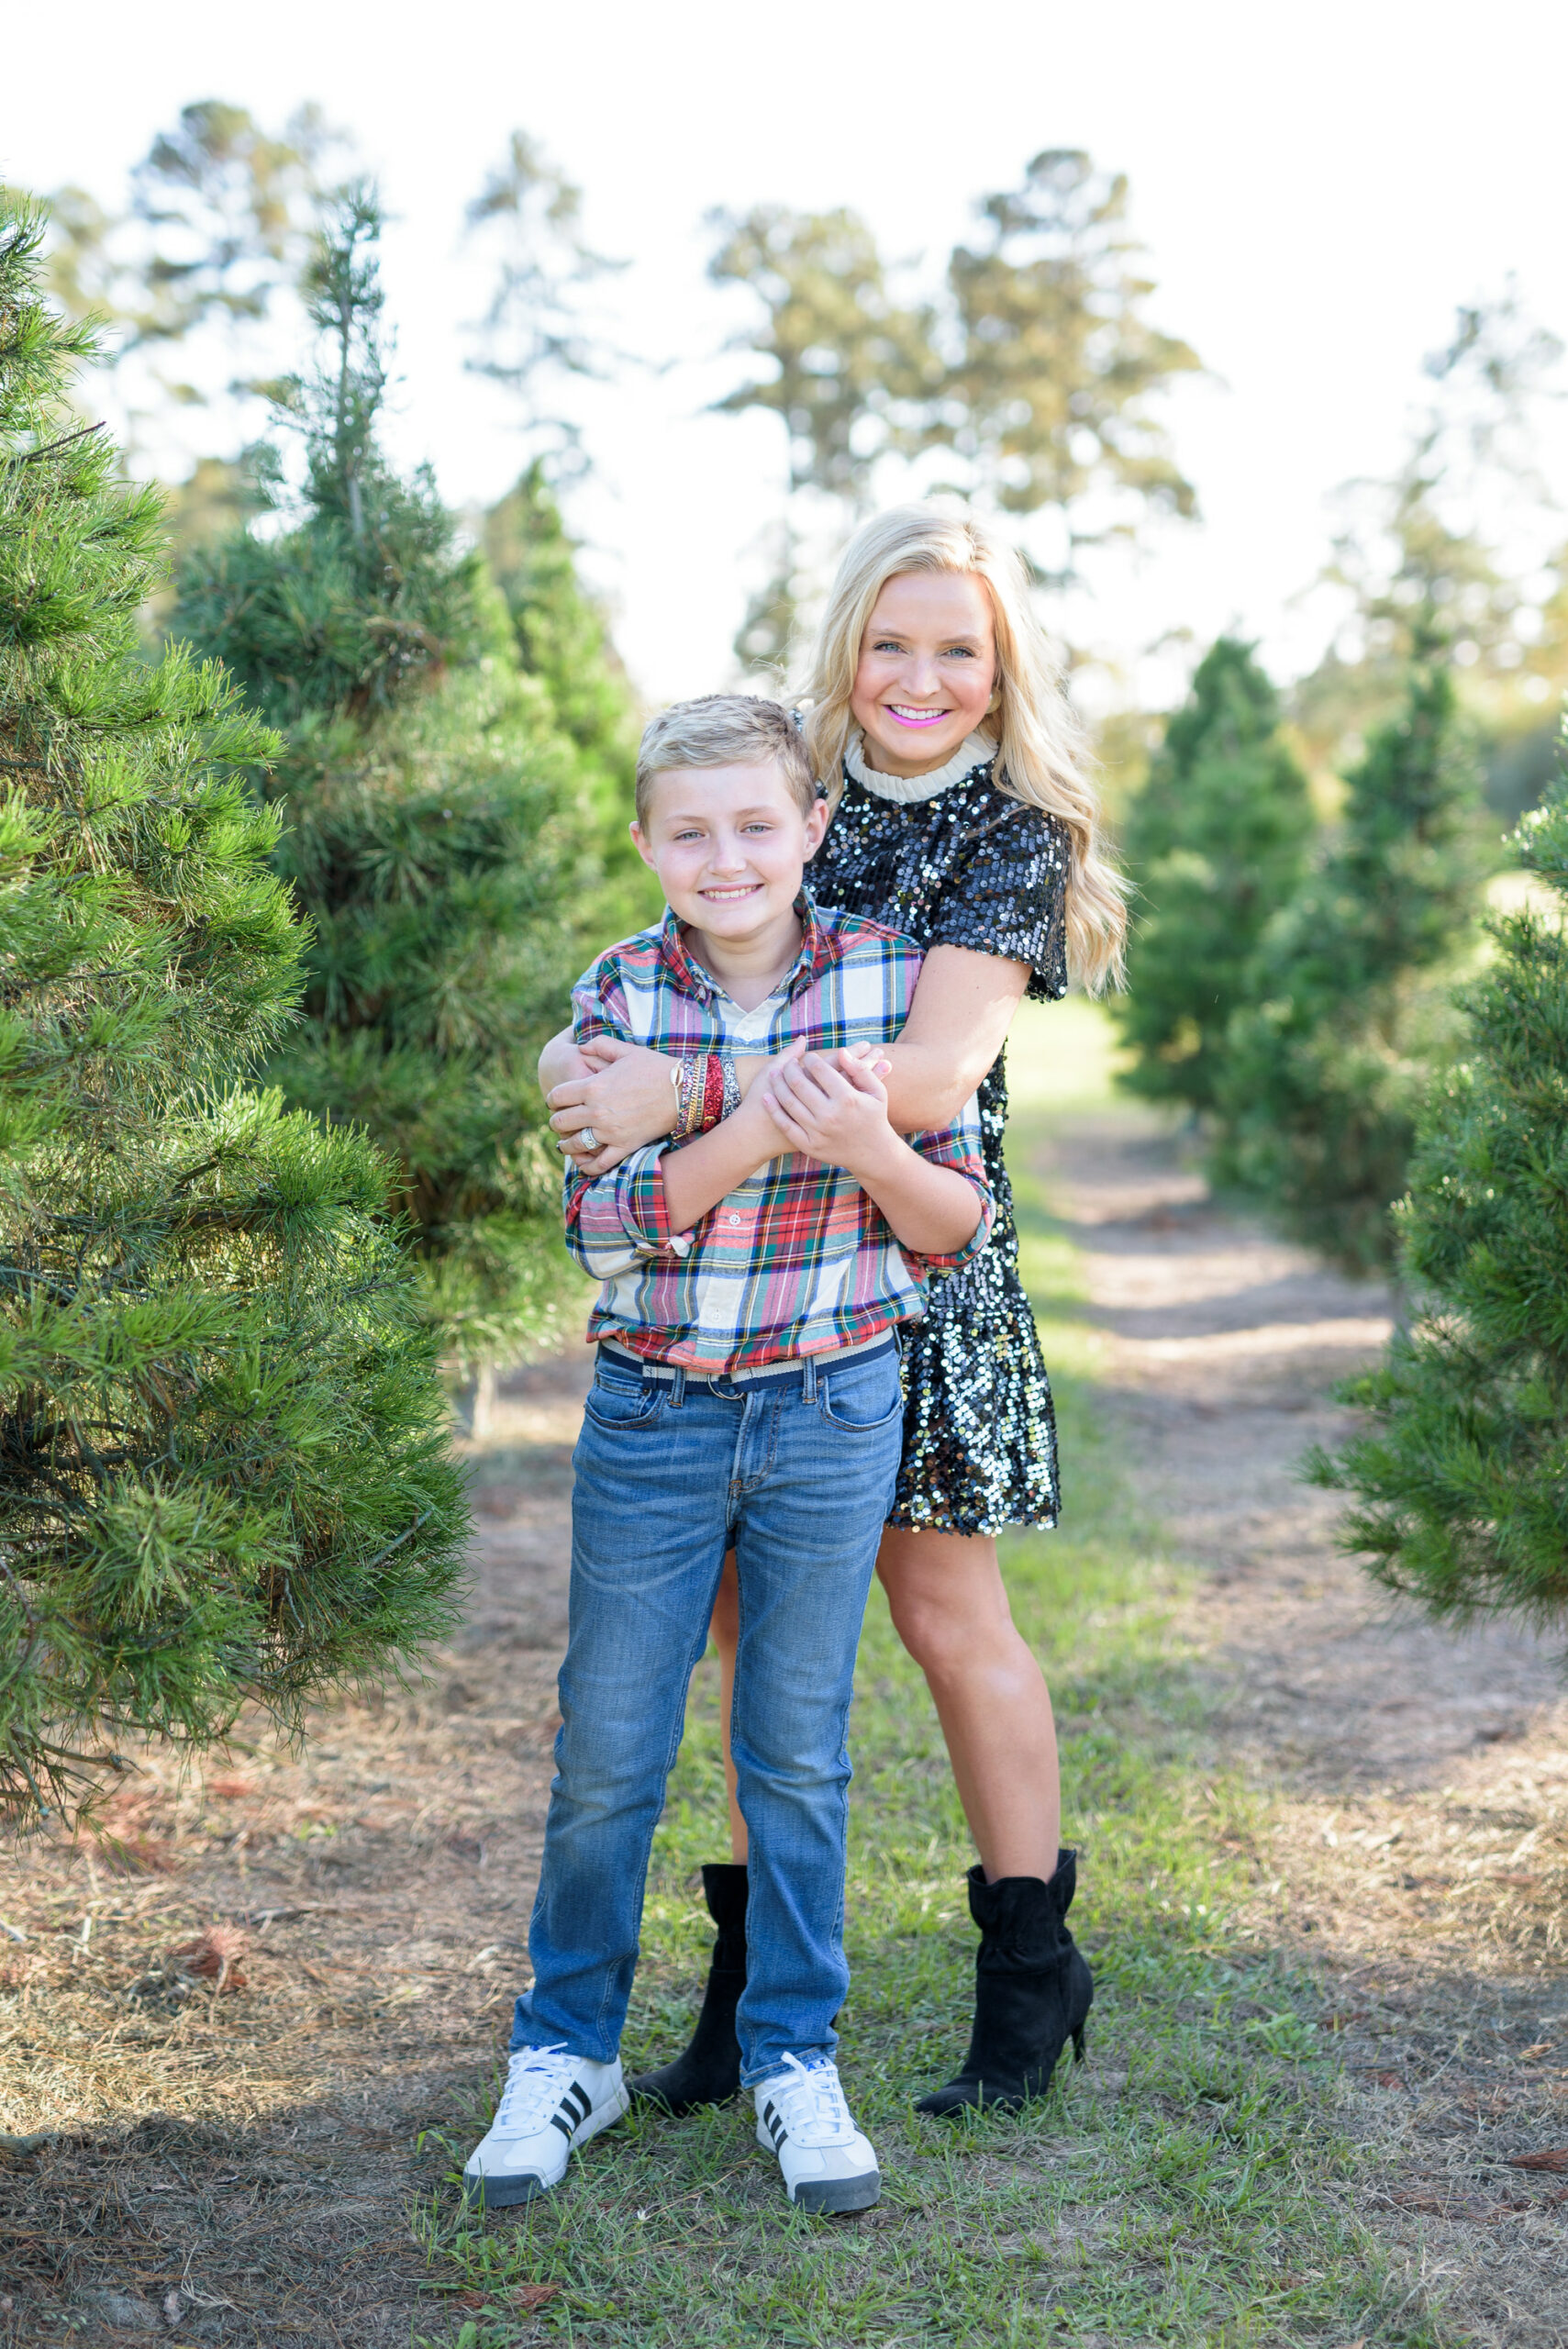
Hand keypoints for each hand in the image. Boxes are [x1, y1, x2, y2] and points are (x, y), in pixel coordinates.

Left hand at [548, 1038, 679, 1176]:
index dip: (552, 1100)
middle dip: (556, 1122)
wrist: (684, 1091)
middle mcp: (597, 1111)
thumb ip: (599, 1045)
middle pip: (560, 1123)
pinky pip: (598, 1164)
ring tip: (565, 1143)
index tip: (556, 1102)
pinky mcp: (624, 1147)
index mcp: (593, 1087)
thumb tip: (581, 1047)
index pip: (556, 1097)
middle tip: (560, 1121)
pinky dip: (586, 1166)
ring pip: (573, 1145)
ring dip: (565, 1144)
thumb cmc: (655, 1068)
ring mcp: (610, 1132)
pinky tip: (582, 1162)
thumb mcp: (626, 1050)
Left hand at [758, 1047, 899, 1178]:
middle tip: (789, 1064)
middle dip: (790, 1068)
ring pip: (789, 1102)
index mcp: (847, 1098)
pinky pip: (785, 1125)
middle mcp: (830, 1115)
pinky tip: (767, 1097)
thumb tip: (841, 1051)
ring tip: (774, 1074)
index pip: (820, 1069)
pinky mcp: (809, 1146)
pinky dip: (773, 1109)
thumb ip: (859, 1069)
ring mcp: (818, 1132)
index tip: (808, 1057)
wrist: (873, 1155)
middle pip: (799, 1083)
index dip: (810, 1059)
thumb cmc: (874, 1118)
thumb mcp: (877, 1091)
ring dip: (777, 1084)